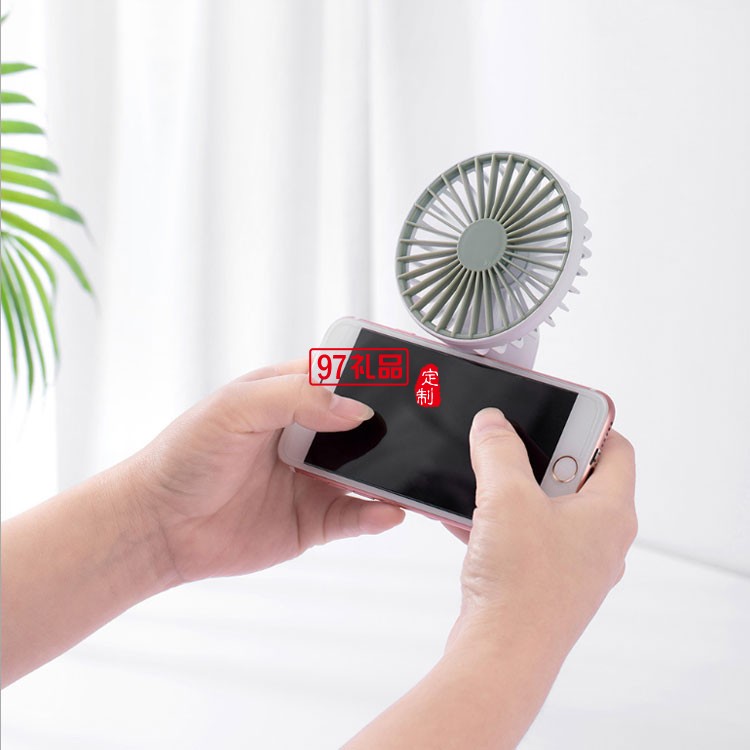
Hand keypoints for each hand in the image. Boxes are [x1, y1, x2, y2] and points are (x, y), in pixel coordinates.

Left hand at [130, 360, 404, 583]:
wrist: (158, 526)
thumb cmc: (185, 456)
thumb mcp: (235, 408)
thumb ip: (296, 397)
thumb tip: (355, 409)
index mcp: (289, 397)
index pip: (343, 377)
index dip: (375, 374)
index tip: (409, 374)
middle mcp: (308, 435)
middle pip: (365, 426)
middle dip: (394, 426)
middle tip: (426, 428)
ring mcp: (313, 479)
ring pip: (369, 473)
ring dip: (394, 473)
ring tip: (416, 475)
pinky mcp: (314, 520)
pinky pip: (356, 517)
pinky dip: (376, 515)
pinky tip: (387, 512)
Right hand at [450, 407, 636, 655]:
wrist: (500, 655)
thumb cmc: (522, 586)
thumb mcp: (506, 497)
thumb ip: (498, 449)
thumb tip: (493, 423)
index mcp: (610, 512)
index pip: (616, 448)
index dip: (589, 424)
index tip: (556, 410)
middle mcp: (599, 539)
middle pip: (576, 476)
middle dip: (535, 458)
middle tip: (508, 446)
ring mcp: (572, 564)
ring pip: (545, 508)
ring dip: (511, 491)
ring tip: (481, 481)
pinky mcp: (542, 582)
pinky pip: (524, 538)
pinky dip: (498, 522)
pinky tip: (464, 518)